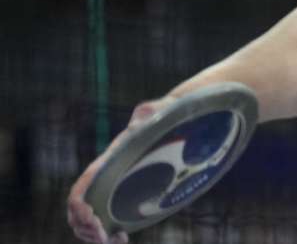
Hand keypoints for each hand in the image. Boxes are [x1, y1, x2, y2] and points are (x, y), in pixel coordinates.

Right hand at [66, 96, 176, 242]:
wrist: (173, 121)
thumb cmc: (162, 116)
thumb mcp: (158, 113)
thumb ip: (150, 112)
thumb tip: (144, 112)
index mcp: (108, 163)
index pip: (82, 186)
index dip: (78, 204)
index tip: (92, 217)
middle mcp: (106, 179)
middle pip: (77, 209)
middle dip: (84, 227)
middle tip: (104, 236)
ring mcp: (113, 190)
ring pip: (87, 220)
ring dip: (92, 235)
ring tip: (110, 240)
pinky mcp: (126, 199)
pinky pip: (106, 223)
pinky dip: (107, 237)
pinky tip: (123, 237)